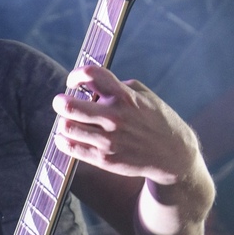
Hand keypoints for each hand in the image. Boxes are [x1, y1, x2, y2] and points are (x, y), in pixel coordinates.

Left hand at [52, 65, 198, 183]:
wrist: (172, 155)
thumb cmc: (156, 120)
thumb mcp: (144, 95)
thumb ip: (118, 86)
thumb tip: (91, 85)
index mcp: (125, 96)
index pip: (91, 75)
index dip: (76, 75)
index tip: (73, 82)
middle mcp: (115, 117)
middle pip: (69, 106)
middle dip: (60, 101)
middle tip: (61, 102)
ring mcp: (109, 140)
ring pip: (66, 127)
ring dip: (63, 121)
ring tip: (68, 121)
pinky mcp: (105, 159)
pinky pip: (71, 148)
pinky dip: (63, 140)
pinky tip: (65, 137)